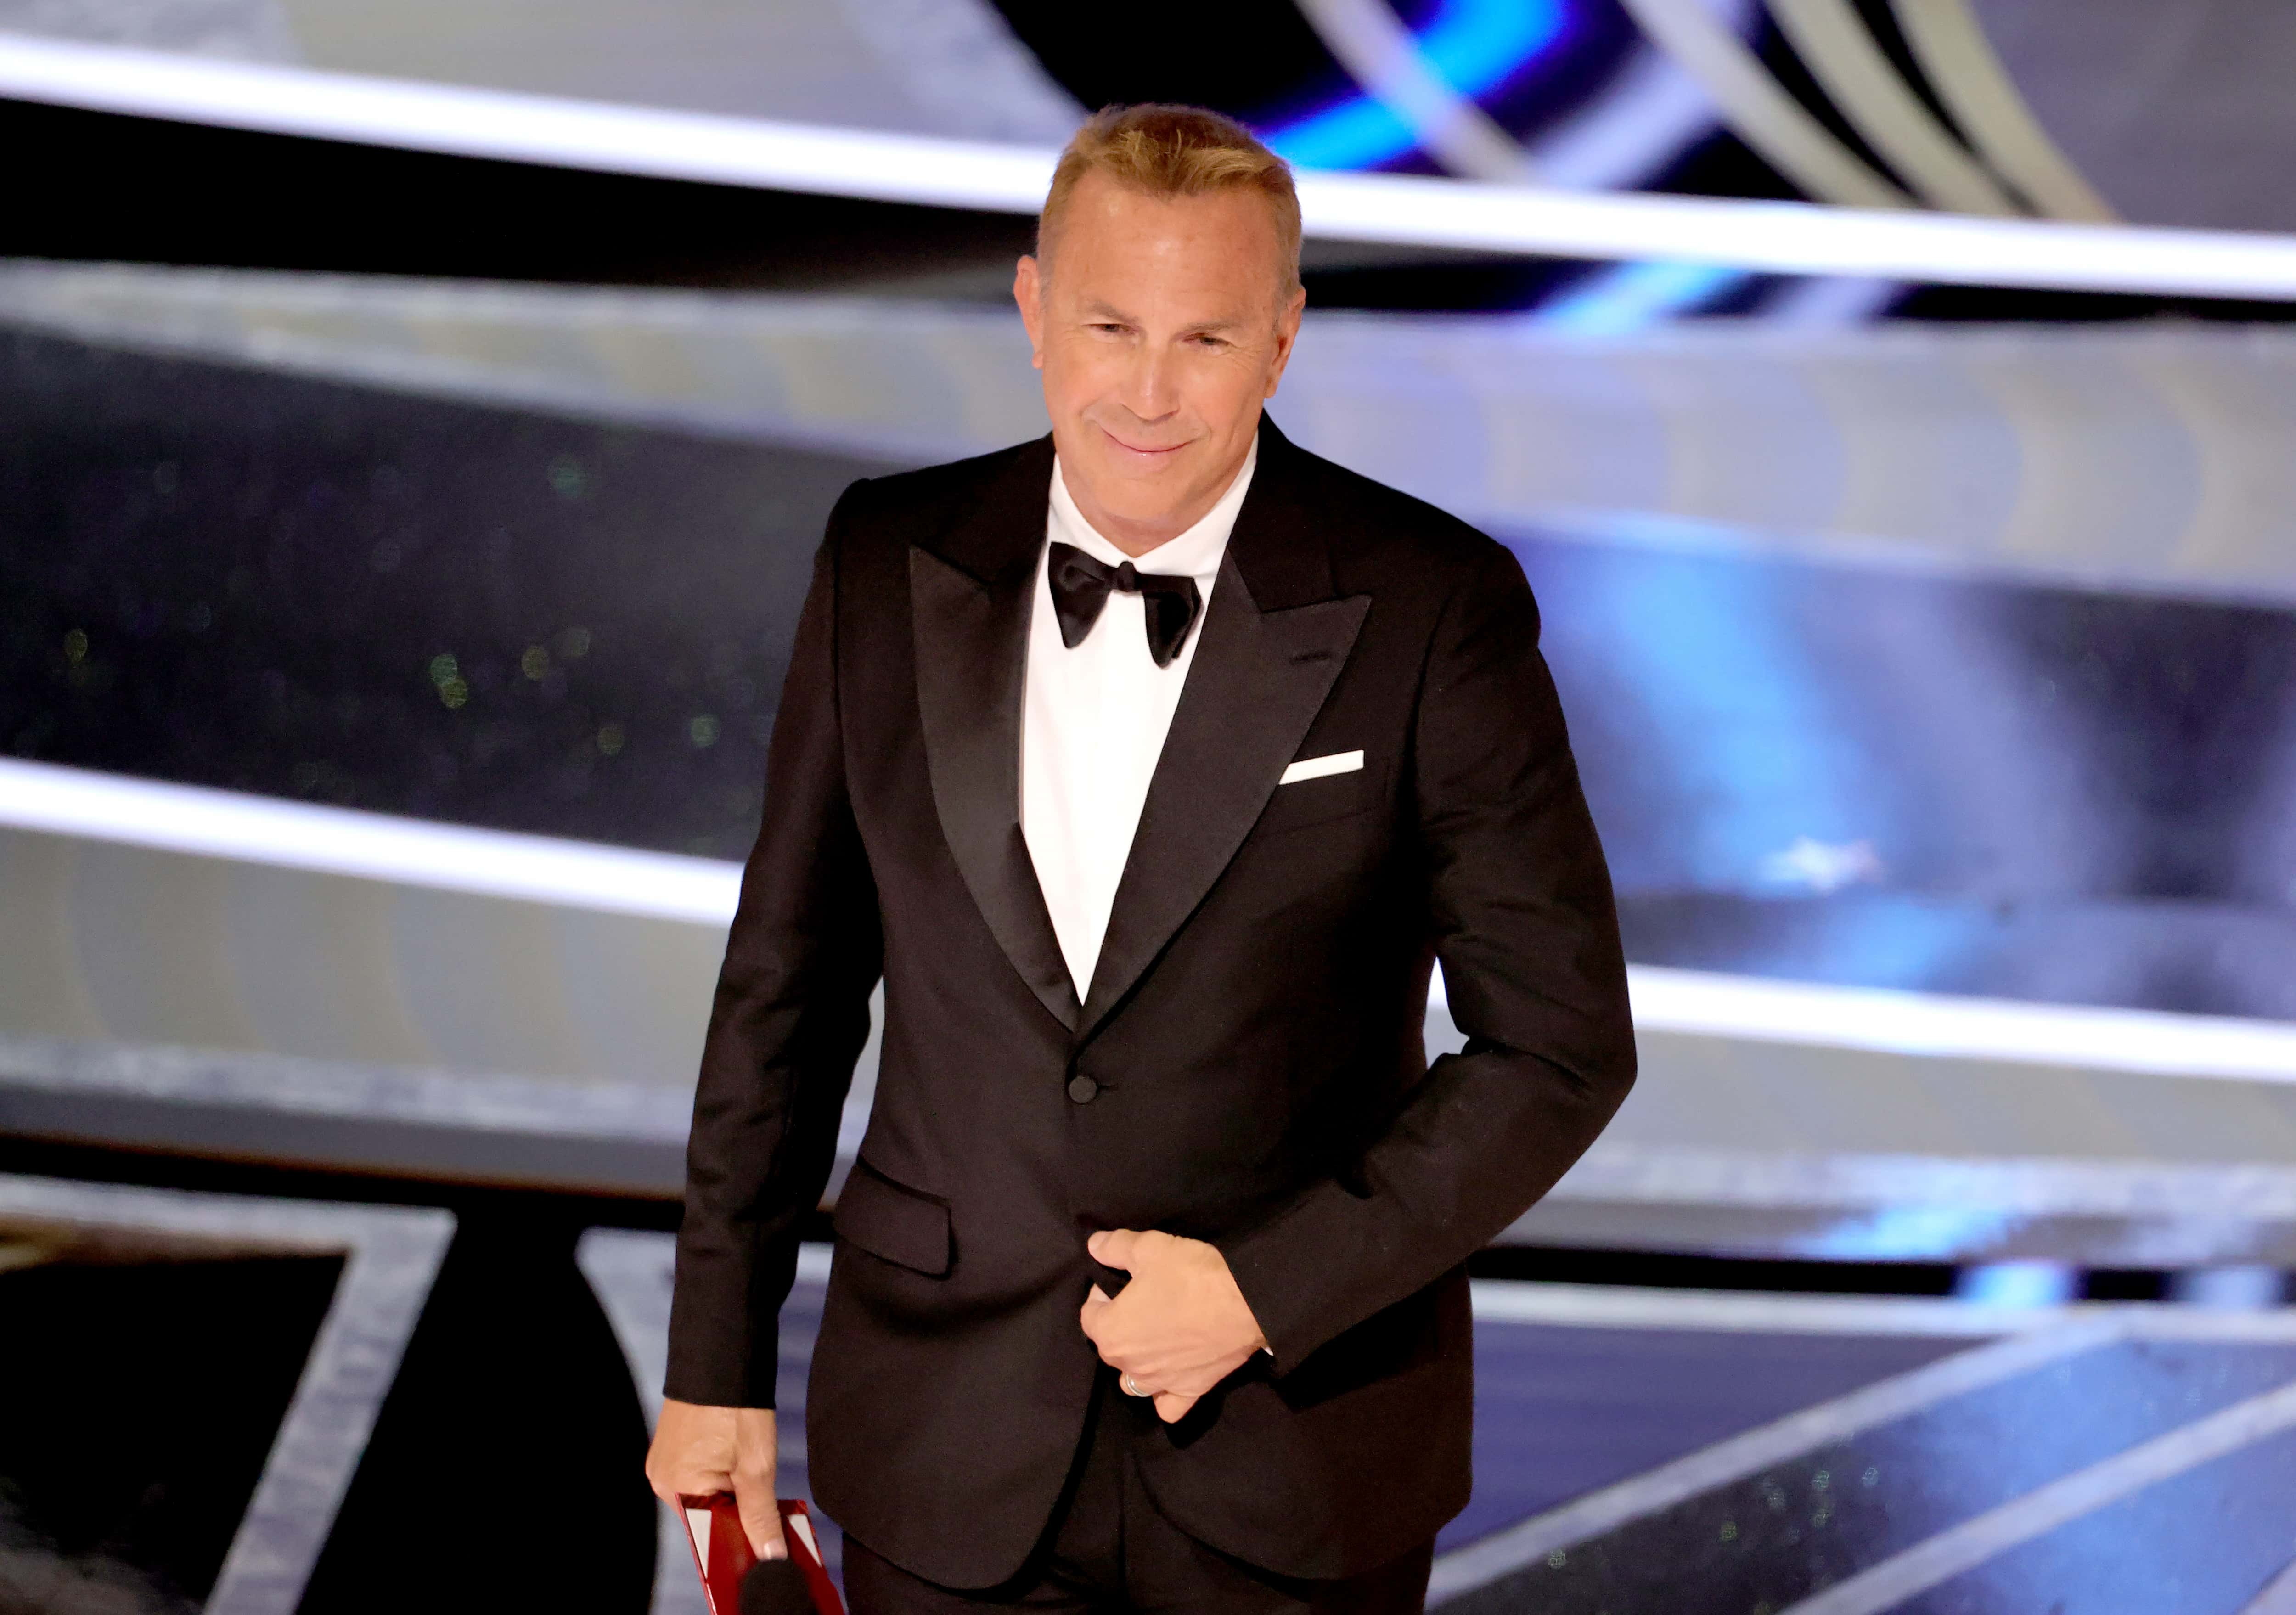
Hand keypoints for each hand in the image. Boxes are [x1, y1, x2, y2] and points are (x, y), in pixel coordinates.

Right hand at [646, 1399, 786, 1559]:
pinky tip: (738, 1459)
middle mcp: (663, 1481)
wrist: (722, 1358)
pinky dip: (721, 1475)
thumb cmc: (737, 1409)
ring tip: (751, 1468)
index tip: (767, 1538)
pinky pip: (698, 1476)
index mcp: (677, 1490)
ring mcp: (665, 1463)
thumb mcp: (756, 1468)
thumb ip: (760, 1516)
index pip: (709, 1535)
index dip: (741, 1538)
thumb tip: (769, 1556)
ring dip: (731, 1492)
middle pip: (706, 1517)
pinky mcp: (673, 1449)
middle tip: (765, 1495)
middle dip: (738, 1513)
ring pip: (705, 1496)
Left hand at [1079, 1229, 1267, 1423]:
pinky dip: (1165, 1394)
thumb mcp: (1148, 1248)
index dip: (1102, 1292)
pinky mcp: (1190, 1392)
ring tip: (1155, 1339)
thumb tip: (1094, 1246)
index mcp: (1112, 1333)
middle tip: (1144, 1300)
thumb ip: (1114, 1247)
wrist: (1246, 1303)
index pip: (1089, 1314)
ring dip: (1136, 1363)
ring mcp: (1160, 1384)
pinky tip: (1172, 1375)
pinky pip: (1168, 1406)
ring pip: (1133, 1381)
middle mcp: (1129, 1366)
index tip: (1124, 1279)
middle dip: (1119, 1324)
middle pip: (1110, 1347)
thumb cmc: (1191, 1275)